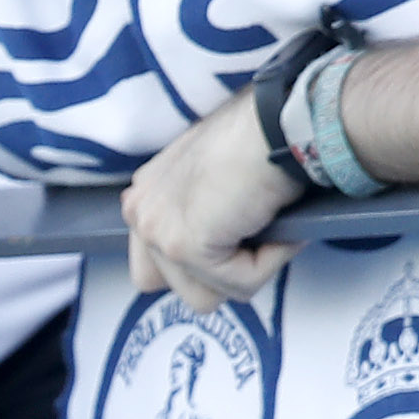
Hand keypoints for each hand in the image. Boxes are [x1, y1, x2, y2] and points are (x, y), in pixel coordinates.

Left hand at [124, 92, 303, 310]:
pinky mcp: (185, 247)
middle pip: (173, 287)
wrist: (279, 123)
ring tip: (265, 224)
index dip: (202, 262)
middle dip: (216, 274)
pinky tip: (275, 223)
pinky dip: (268, 262)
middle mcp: (139, 213)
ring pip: (205, 295)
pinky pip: (237, 285)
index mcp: (144, 196)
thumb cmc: (262, 139)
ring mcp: (157, 233)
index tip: (235, 236)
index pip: (154, 266)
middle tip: (250, 234)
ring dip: (246, 271)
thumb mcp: (216, 176)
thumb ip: (198, 210)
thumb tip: (222, 248)